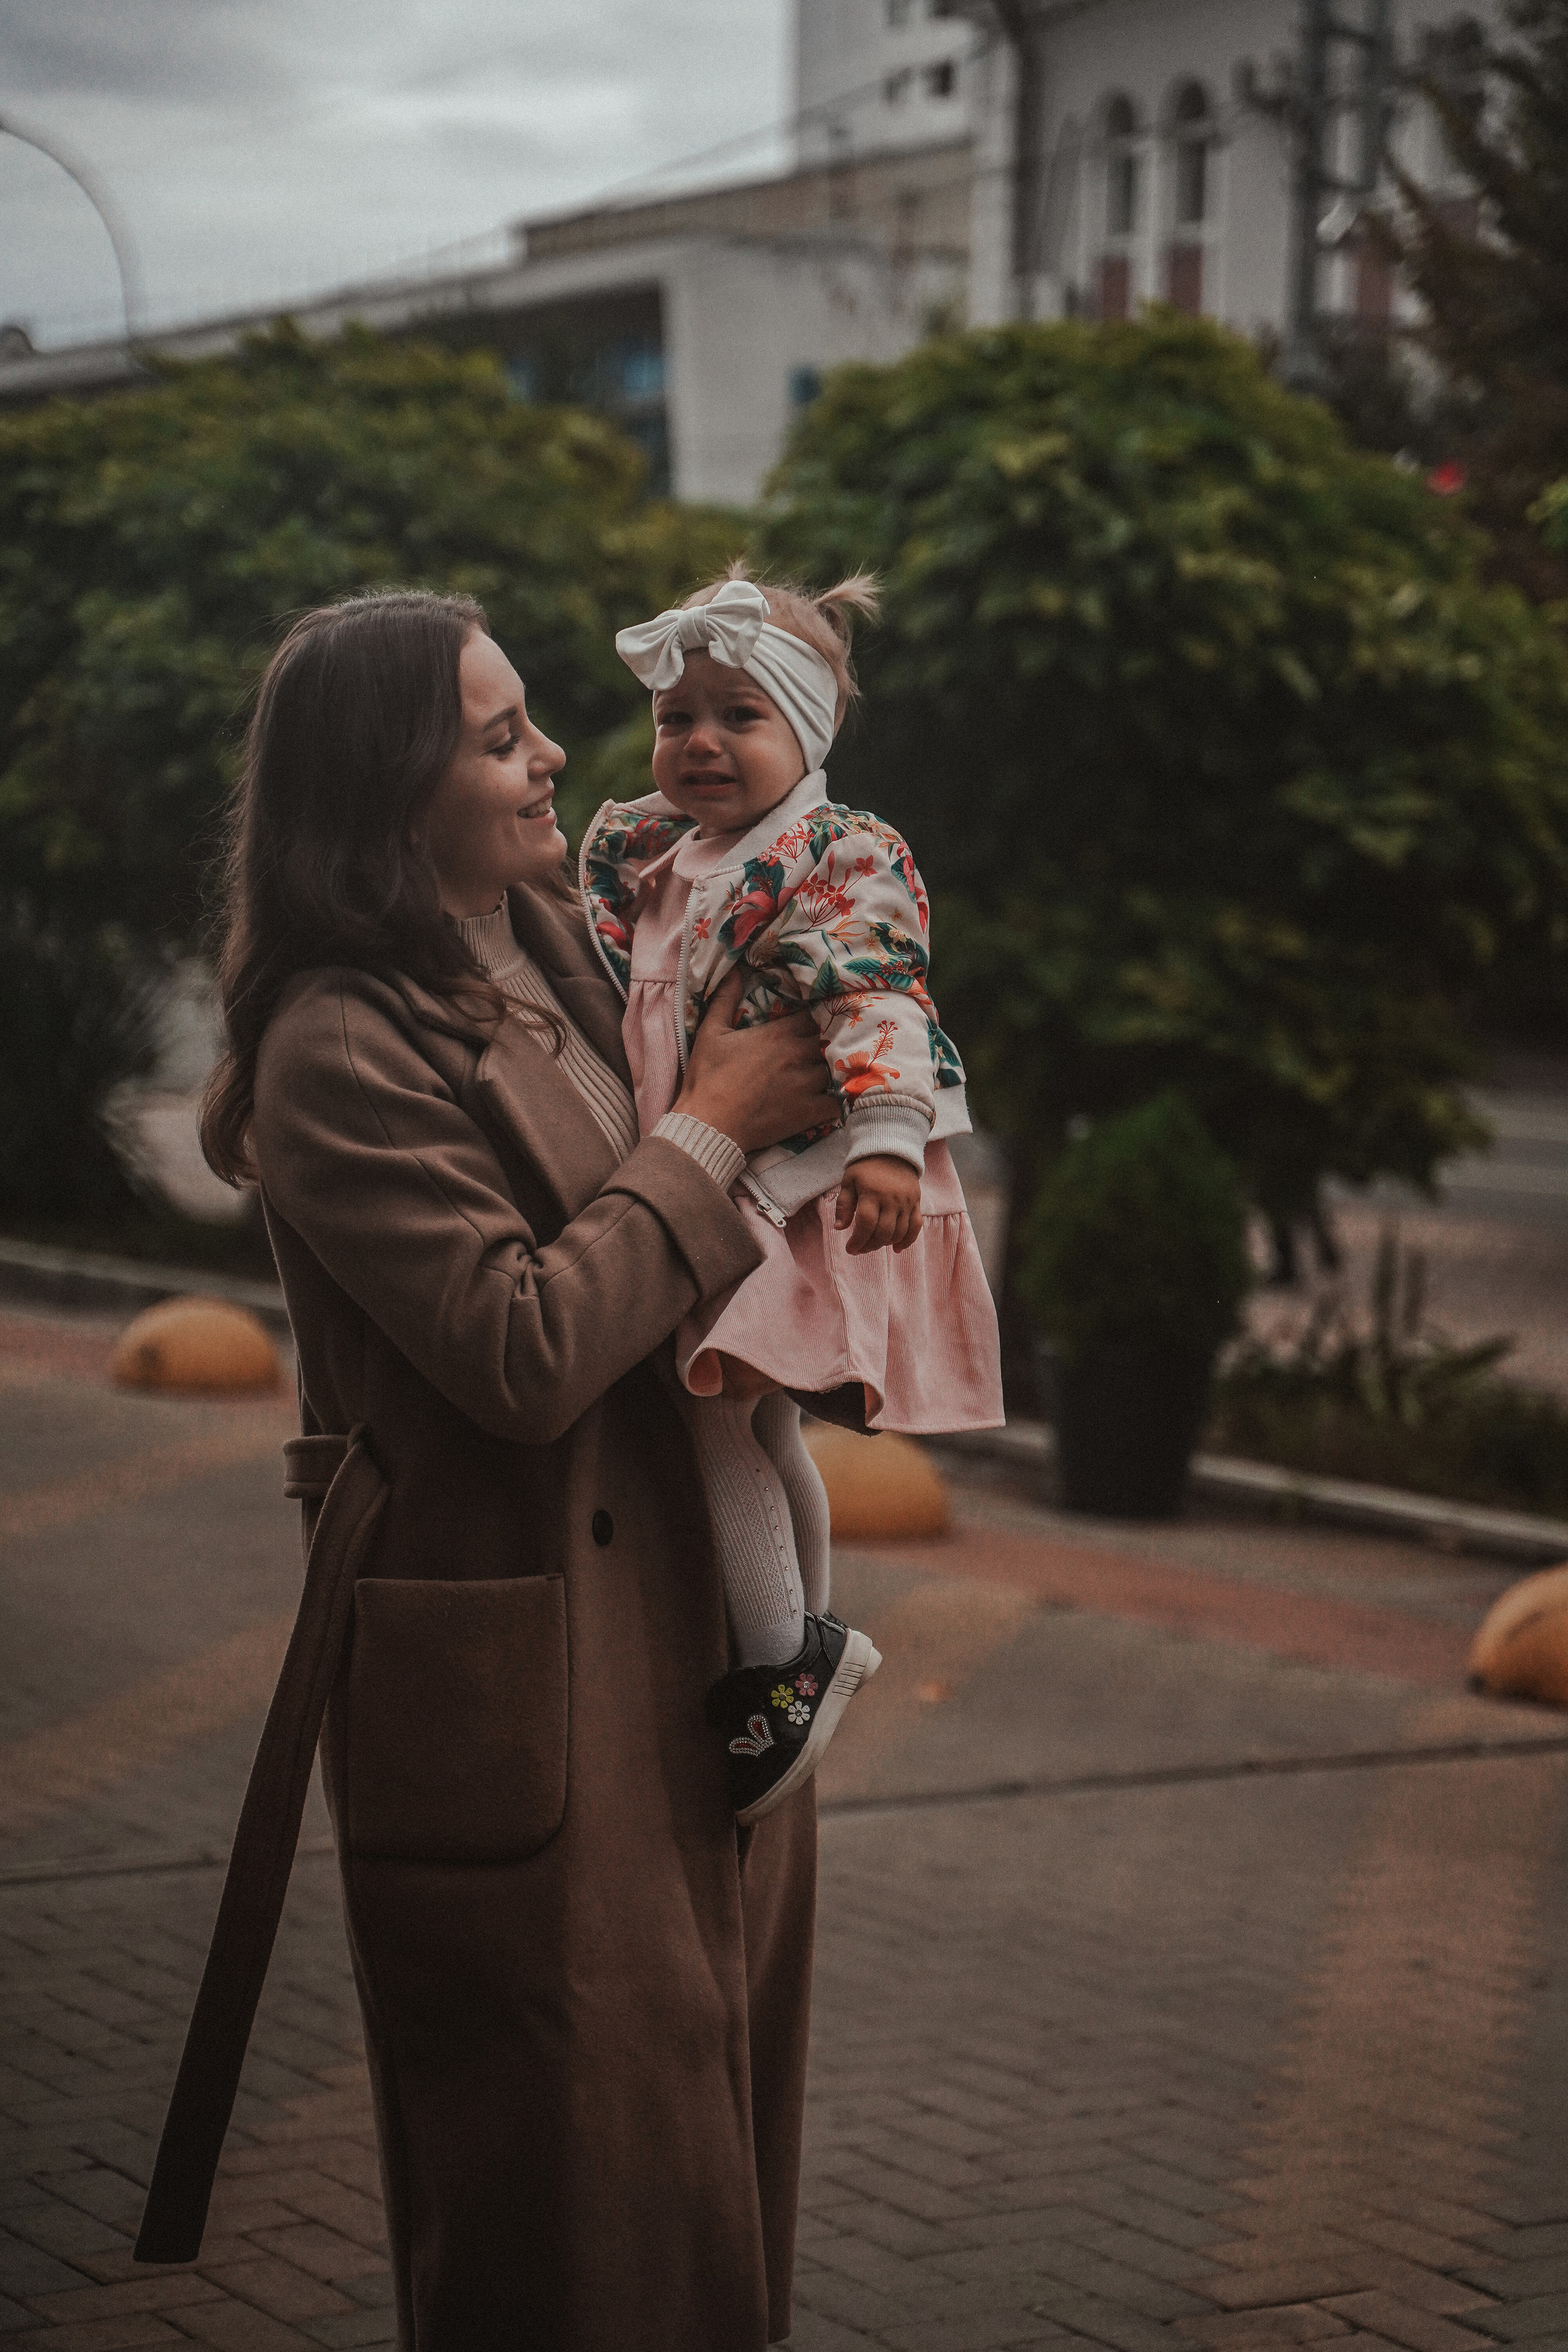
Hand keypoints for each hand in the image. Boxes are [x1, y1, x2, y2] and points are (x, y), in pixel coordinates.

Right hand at [673, 967, 832, 1154]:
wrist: (708, 1124)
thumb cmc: (708, 1078)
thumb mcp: (711, 1031)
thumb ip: (726, 997)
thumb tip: (735, 968)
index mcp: (779, 1034)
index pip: (813, 1018)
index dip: (809, 1023)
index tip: (802, 1030)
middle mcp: (798, 1055)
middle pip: (825, 1042)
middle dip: (817, 1047)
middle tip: (806, 1056)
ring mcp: (807, 1084)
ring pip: (831, 1071)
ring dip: (824, 1074)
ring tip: (811, 1079)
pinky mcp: (810, 1112)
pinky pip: (836, 1103)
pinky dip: (832, 1102)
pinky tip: (821, 1102)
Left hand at [834, 1155, 924, 1255]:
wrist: (892, 1150)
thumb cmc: (866, 1167)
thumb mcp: (849, 1181)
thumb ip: (843, 1205)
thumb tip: (839, 1228)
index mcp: (872, 1193)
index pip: (866, 1224)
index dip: (857, 1240)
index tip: (850, 1249)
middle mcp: (891, 1199)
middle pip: (883, 1232)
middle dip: (869, 1246)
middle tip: (860, 1249)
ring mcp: (906, 1202)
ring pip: (899, 1232)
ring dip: (885, 1244)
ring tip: (873, 1245)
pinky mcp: (916, 1202)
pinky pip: (916, 1226)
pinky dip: (908, 1240)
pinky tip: (897, 1248)